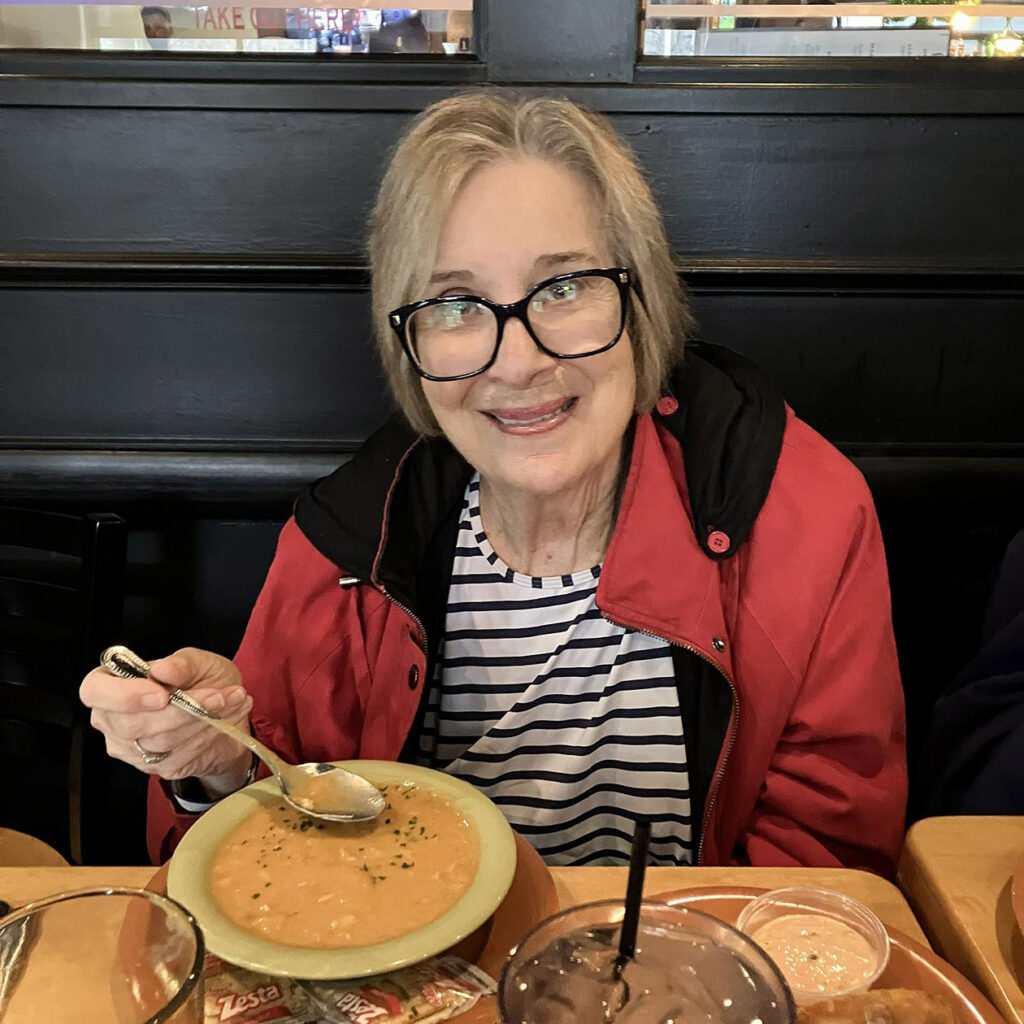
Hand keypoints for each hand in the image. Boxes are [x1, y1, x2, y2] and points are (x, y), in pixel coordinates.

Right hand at [80, 647, 253, 788]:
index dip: (124, 695)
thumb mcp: (199, 662)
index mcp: (113, 684)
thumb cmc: (203, 681)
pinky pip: (181, 754)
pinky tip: (226, 718)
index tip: (160, 694)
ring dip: (203, 719)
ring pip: (161, 741)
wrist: (227, 712)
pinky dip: (208, 734)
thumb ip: (182, 664)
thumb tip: (163, 669)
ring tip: (233, 699)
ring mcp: (132, 749)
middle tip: (218, 694)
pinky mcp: (157, 767)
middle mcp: (114, 720)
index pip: (95, 691)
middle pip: (132, 723)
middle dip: (182, 709)